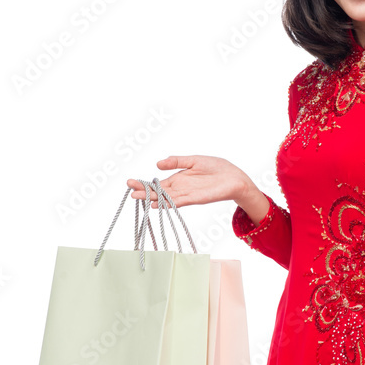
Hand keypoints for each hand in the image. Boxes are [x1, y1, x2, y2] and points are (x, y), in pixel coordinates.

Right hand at [126, 155, 249, 208]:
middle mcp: (180, 189)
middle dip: (144, 191)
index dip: (144, 183)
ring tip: (138, 198)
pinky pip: (179, 201)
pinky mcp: (196, 199)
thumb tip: (158, 163)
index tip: (130, 182)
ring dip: (152, 198)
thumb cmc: (217, 169)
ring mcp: (187, 195)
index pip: (158, 183)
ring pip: (166, 198)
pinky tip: (158, 204)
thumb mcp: (194, 160)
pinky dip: (168, 203)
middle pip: (158, 191)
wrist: (235, 178)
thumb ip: (177, 161)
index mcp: (179, 179)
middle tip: (129, 191)